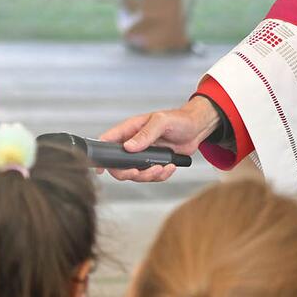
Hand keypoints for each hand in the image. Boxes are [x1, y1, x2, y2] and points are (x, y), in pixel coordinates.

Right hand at [98, 96, 219, 182]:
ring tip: (162, 167)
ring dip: (148, 175)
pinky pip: (151, 176)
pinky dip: (160, 176)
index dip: (100, 155)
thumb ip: (145, 134)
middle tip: (139, 171)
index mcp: (130, 130)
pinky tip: (170, 167)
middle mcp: (133, 144)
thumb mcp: (161, 122)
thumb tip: (128, 147)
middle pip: (118, 165)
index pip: (108, 142)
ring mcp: (143, 155)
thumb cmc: (179, 119)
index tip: (101, 168)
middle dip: (128, 173)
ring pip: (135, 174)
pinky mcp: (154, 163)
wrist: (197, 128)